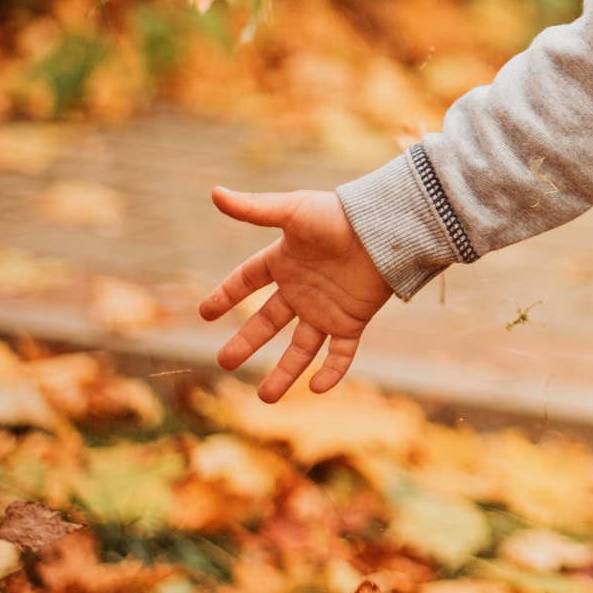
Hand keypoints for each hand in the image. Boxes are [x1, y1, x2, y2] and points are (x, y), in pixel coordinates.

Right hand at [199, 187, 392, 402]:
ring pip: (301, 348)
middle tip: (224, 362)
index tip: (204, 313)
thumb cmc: (340, 216)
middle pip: (268, 321)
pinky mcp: (352, 320)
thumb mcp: (293, 211)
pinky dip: (332, 371)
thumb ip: (254, 208)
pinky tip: (317, 388)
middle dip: (247, 342)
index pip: (247, 280)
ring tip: (265, 399)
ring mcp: (326, 308)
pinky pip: (340, 352)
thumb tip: (214, 193)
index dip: (225, 295)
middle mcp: (302, 289)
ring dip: (283, 373)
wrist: (387, 230)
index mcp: (284, 261)